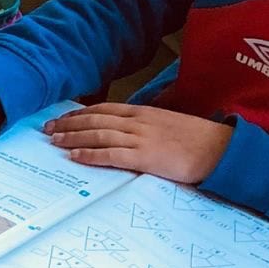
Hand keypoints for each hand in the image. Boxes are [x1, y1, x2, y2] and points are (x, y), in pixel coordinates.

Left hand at [43, 103, 233, 183]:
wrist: (220, 149)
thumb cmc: (196, 139)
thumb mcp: (166, 124)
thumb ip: (144, 126)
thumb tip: (124, 133)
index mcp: (142, 113)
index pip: (103, 110)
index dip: (79, 114)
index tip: (61, 118)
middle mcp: (137, 122)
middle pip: (94, 120)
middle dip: (68, 124)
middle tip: (47, 129)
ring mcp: (141, 138)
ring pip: (98, 135)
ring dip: (73, 138)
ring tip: (55, 141)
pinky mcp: (146, 157)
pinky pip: (112, 155)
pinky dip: (91, 155)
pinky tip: (76, 157)